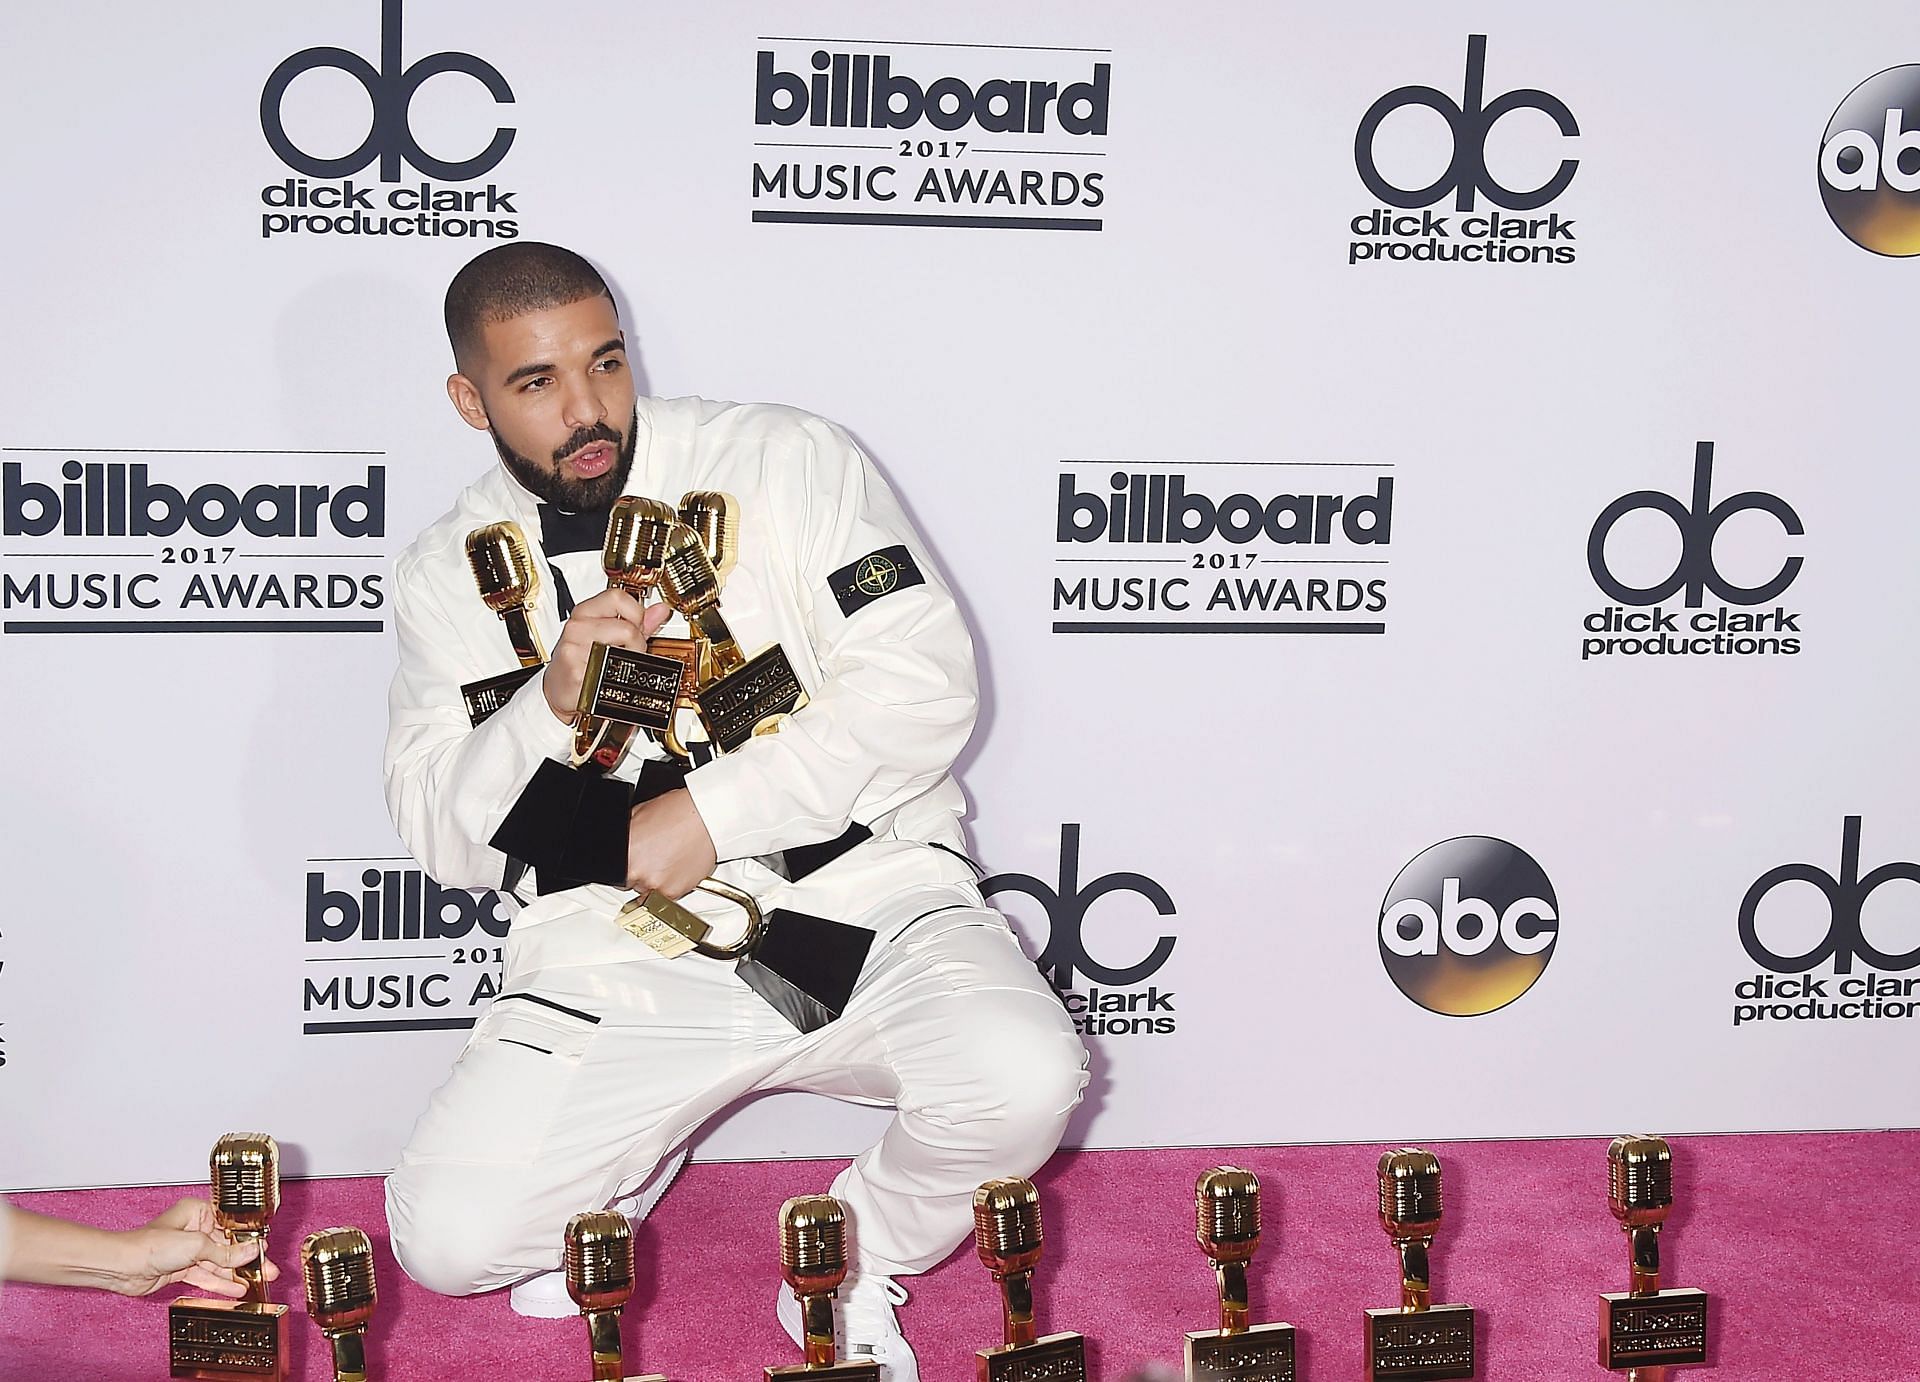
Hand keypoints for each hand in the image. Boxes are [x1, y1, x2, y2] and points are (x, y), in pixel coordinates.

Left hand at [115, 1198, 281, 1297]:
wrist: (124, 1267)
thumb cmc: (150, 1245)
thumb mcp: (197, 1245)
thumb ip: (225, 1252)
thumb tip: (250, 1252)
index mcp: (198, 1212)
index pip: (231, 1225)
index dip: (249, 1238)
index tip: (264, 1248)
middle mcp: (194, 1229)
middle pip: (227, 1245)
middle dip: (246, 1259)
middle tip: (266, 1268)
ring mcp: (188, 1251)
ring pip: (218, 1263)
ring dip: (236, 1273)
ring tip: (257, 1281)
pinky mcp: (181, 1269)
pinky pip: (206, 1276)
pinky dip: (220, 1283)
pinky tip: (236, 1289)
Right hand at [543, 591, 673, 722]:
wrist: (558, 692)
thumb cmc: (579, 662)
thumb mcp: (605, 634)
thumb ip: (636, 622)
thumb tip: (661, 610)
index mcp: (584, 612)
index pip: (618, 597)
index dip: (635, 612)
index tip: (635, 624)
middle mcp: (577, 628)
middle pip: (627, 627)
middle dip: (636, 642)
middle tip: (626, 652)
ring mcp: (575, 650)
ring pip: (623, 648)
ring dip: (629, 659)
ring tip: (616, 664)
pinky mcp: (578, 673)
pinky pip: (613, 671)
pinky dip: (618, 677)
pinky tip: (607, 677)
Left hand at [627, 789, 717, 897]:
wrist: (706, 817)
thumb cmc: (677, 811)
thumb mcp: (638, 813)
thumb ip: (627, 835)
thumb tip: (622, 844)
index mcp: (625, 855)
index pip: (612, 874)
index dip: (622, 867)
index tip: (629, 863)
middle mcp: (638, 873)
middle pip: (629, 884)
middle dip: (638, 873)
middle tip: (652, 857)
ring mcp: (657, 884)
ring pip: (647, 892)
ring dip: (654, 880)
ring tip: (666, 859)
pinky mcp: (675, 892)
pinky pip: (667, 895)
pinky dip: (671, 884)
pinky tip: (677, 865)